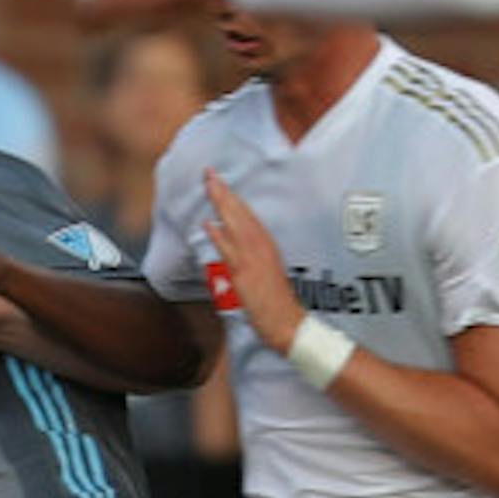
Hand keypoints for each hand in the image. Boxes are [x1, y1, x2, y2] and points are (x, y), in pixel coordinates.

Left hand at [202, 169, 304, 352]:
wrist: (289, 325)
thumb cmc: (278, 304)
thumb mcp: (265, 274)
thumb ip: (249, 259)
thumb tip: (231, 249)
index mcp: (267, 246)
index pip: (247, 216)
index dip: (232, 198)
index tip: (219, 181)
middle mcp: (262, 248)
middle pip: (241, 214)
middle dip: (224, 192)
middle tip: (209, 172)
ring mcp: (254, 260)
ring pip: (236, 225)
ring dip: (222, 204)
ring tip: (209, 184)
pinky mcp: (247, 275)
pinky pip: (231, 252)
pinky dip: (220, 236)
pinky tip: (209, 223)